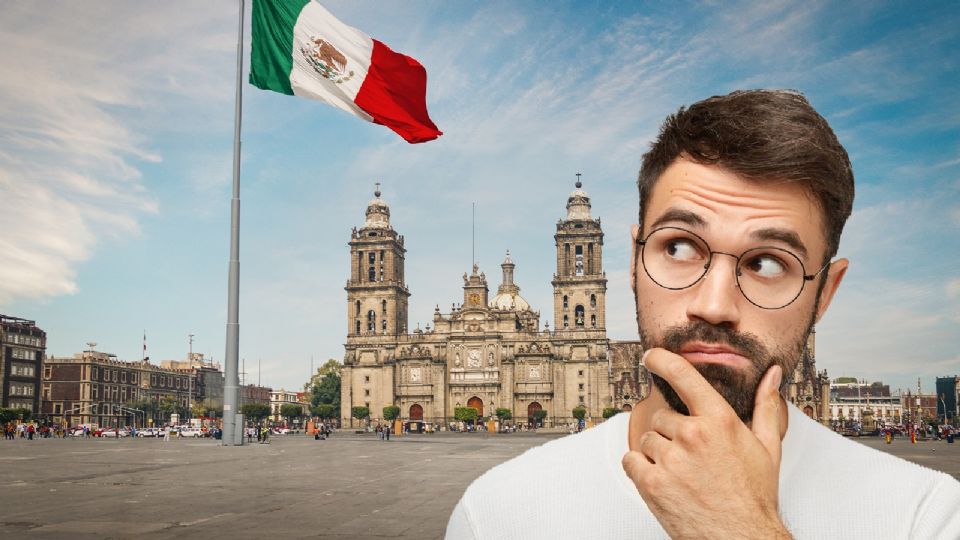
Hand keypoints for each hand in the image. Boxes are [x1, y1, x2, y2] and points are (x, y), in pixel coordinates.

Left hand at [621, 348, 790, 538]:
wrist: (741, 538)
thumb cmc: (754, 497)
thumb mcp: (768, 448)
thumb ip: (766, 406)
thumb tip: (772, 376)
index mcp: (720, 421)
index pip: (684, 376)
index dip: (663, 361)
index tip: (652, 356)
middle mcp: (693, 436)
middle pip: (661, 416)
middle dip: (671, 433)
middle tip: (692, 456)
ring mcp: (671, 460)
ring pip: (646, 439)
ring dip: (658, 452)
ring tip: (682, 472)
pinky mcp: (652, 483)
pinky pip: (631, 460)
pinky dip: (640, 468)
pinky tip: (663, 479)